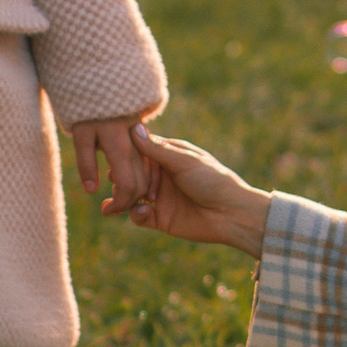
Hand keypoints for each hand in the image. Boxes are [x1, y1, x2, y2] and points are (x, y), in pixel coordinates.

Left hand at [72, 114, 152, 214]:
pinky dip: (145, 176)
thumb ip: (86, 163)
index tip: (109, 211)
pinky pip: (151, 161)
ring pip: (149, 173)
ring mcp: (144, 139)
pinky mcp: (146, 134)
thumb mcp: (81, 133)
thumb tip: (91, 190)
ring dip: (140, 190)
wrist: (105, 76)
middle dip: (131, 201)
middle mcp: (137, 145)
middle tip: (114, 210)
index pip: (127, 186)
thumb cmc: (88, 107)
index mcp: (120, 148)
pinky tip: (134, 181)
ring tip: (122, 199)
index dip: (121, 204)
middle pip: (142, 182)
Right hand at [127, 126, 270, 255]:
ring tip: (117, 201)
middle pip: (131, 173)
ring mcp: (160, 197)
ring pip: (131, 195)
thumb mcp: (185, 162)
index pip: (139, 150)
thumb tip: (134, 128)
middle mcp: (162, 175)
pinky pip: (139, 216)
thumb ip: (158, 149)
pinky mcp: (160, 218)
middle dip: (121, 177)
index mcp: (168, 157)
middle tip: (115, 181)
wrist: (231, 214)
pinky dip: (135, 214)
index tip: (118, 156)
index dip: (127, 153)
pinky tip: (141, 212)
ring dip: (122, 197)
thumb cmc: (213, 180)